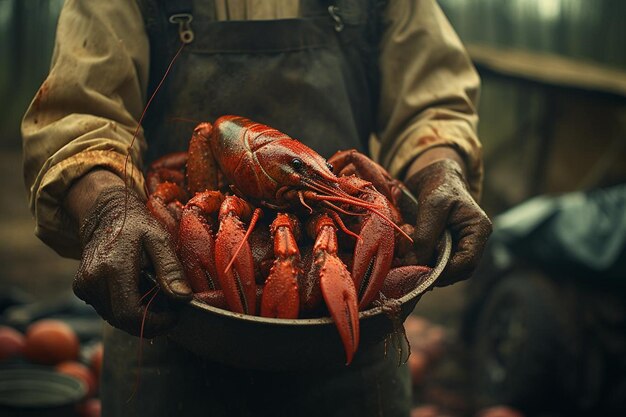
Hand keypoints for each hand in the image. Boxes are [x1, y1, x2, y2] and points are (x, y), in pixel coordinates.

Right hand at [69, 176, 190, 336]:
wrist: (105, 213)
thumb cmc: (136, 224)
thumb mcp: (159, 240)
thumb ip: (170, 269)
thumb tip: (182, 298)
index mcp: (113, 268)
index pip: (130, 314)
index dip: (155, 323)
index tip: (174, 316)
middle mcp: (92, 280)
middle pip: (122, 321)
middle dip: (149, 321)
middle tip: (169, 310)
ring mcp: (84, 286)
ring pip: (114, 318)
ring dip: (137, 315)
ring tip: (155, 297)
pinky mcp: (81, 289)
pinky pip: (107, 310)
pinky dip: (124, 308)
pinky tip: (137, 292)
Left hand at [405, 158, 491, 285]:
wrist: (434, 176)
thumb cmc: (438, 186)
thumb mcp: (431, 208)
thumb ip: (425, 237)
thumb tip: (414, 265)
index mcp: (479, 229)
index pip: (468, 262)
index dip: (446, 272)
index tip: (423, 273)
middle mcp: (474, 241)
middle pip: (458, 270)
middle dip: (435, 272)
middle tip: (413, 271)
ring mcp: (461, 245)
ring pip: (447, 269)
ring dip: (428, 267)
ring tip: (410, 261)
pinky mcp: (448, 247)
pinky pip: (437, 262)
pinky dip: (424, 261)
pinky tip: (411, 256)